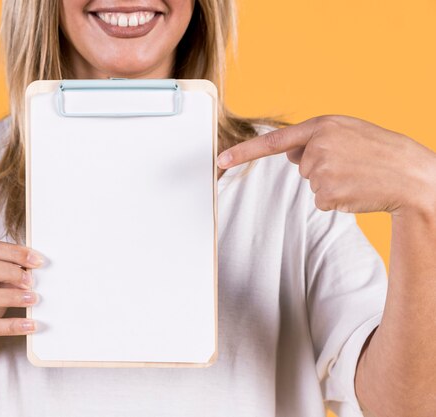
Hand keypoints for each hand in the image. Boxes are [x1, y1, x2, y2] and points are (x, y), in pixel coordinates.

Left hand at [217, 115, 435, 216]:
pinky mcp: (328, 194)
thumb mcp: (348, 132)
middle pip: (301, 166)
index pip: (274, 140)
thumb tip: (291, 155)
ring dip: (331, 185)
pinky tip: (358, 190)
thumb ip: (316, 138)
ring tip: (358, 175)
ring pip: (312, 185)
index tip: (220, 160)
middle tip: (353, 164)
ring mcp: (322, 171)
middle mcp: (318, 146)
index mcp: (322, 126)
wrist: (412, 175)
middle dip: (322, 168)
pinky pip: (321, 202)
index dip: (244, 152)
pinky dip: (337, 200)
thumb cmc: (380, 152)